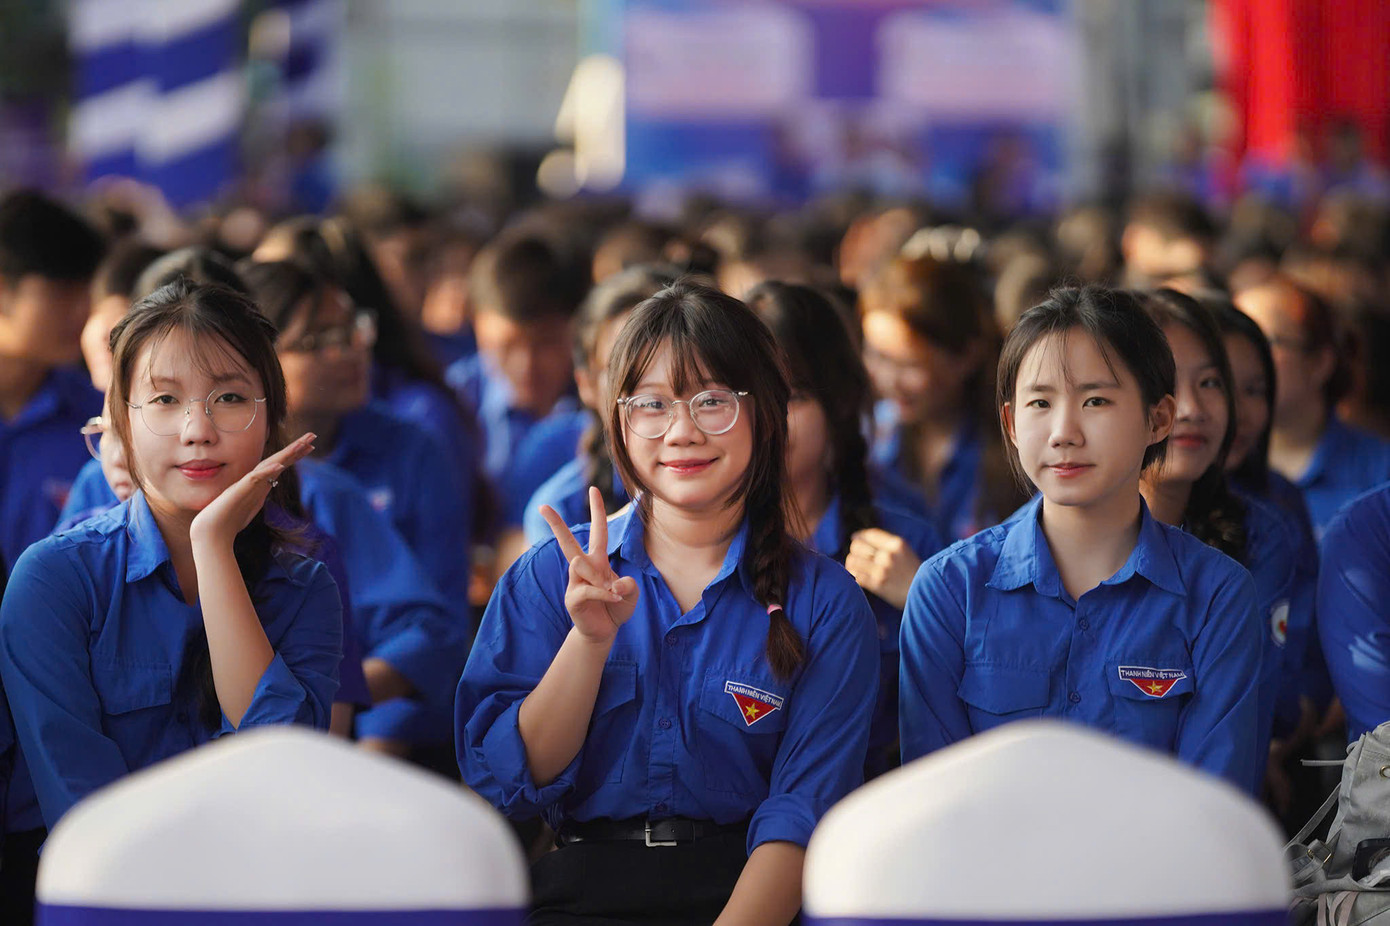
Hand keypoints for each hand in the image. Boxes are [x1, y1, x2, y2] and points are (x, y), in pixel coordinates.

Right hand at [189, 433, 315, 545]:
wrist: (210, 535)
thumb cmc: (227, 522)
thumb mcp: (249, 507)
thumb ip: (257, 497)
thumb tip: (265, 491)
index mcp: (258, 485)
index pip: (280, 466)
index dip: (294, 455)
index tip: (309, 447)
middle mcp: (254, 481)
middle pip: (278, 460)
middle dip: (296, 448)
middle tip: (312, 436)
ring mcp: (246, 485)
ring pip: (269, 465)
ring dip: (286, 454)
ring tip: (302, 444)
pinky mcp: (238, 491)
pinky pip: (255, 479)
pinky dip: (267, 471)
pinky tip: (280, 465)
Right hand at [539, 487, 638, 643]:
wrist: (603, 632)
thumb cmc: (616, 607)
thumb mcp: (631, 594)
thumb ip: (629, 585)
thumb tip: (612, 585)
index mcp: (597, 560)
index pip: (598, 531)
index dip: (597, 510)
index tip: (593, 489)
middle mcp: (582, 567)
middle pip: (567, 541)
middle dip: (555, 523)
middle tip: (542, 505)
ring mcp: (574, 582)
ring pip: (582, 565)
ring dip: (603, 580)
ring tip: (613, 594)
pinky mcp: (572, 598)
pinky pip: (590, 588)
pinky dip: (606, 594)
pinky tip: (614, 600)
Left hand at [845, 527, 920, 609]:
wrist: (927, 593)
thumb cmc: (915, 573)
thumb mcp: (906, 552)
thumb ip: (888, 546)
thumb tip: (863, 539)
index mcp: (897, 544)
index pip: (869, 534)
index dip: (859, 536)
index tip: (855, 539)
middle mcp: (888, 555)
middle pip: (857, 546)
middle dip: (854, 551)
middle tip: (857, 556)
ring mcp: (882, 570)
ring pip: (853, 561)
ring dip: (852, 564)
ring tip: (856, 567)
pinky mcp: (878, 585)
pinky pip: (856, 576)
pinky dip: (854, 576)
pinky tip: (858, 577)